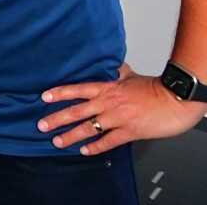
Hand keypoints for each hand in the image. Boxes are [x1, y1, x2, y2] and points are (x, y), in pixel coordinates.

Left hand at [36, 62, 206, 154]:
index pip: (77, 89)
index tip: (44, 96)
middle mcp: (108, 103)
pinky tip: (85, 151)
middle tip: (41, 125)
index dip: (59, 93)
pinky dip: (96, 147)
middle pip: (76, 111)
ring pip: (88, 128)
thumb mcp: (131, 75)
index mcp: (107, 87)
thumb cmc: (155, 87)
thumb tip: (111, 66)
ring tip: (57, 142)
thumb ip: (117, 72)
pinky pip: (108, 141)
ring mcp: (117, 118)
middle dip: (56, 118)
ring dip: (70, 136)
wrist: (175, 98)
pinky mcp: (129, 132)